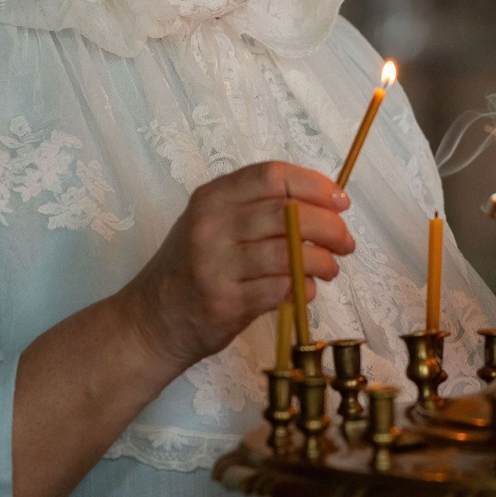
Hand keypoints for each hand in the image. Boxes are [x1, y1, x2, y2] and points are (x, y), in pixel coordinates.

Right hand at [113, 162, 351, 369]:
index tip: (340, 202)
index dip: (315, 185)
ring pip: (289, 252)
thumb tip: (325, 204)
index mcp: (212, 197)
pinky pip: (280, 288)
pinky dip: (304, 287)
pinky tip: (306, 289)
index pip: (272, 176)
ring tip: (329, 268)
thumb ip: (257, 208)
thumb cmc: (192, 267)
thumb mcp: (212, 223)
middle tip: (345, 242)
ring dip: (322, 261)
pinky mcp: (224, 303)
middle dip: (330, 226)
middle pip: (288, 213)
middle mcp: (211, 225)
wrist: (150, 320)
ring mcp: (215, 265)